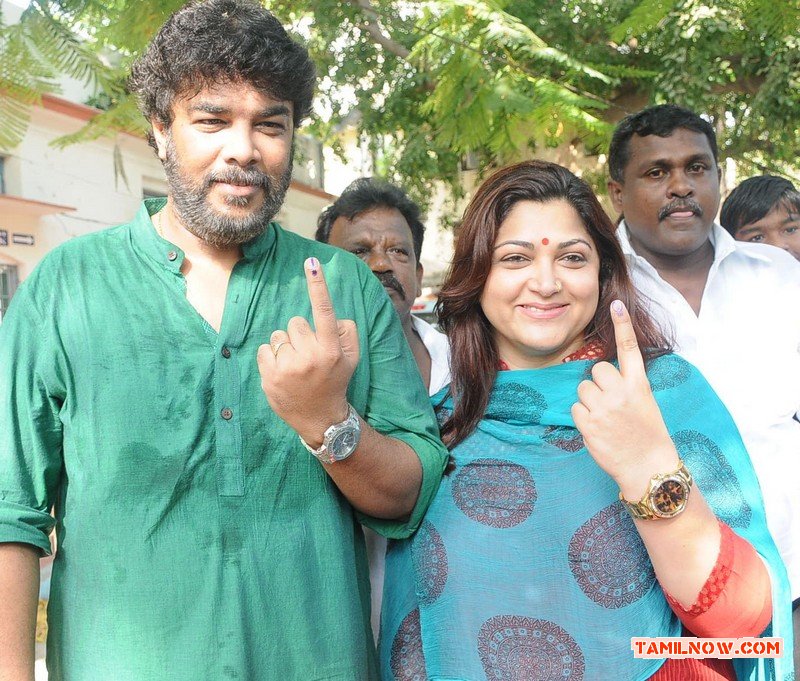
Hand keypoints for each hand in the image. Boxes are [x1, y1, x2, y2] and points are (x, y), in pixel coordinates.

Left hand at [257, 257, 359, 445]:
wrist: (319, 418)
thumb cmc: (335, 381)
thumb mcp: (352, 358)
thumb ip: (347, 332)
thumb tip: (333, 314)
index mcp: (331, 349)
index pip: (324, 310)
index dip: (318, 285)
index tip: (312, 261)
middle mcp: (310, 356)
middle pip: (295, 322)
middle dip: (300, 334)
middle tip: (308, 355)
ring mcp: (288, 368)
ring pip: (278, 335)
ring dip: (284, 345)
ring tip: (295, 365)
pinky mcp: (269, 377)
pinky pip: (264, 349)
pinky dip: (270, 357)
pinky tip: (282, 372)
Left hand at [571, 300, 678, 498]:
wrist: (648, 468)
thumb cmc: (647, 434)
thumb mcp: (645, 403)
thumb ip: (626, 386)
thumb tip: (600, 374)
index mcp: (639, 385)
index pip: (629, 349)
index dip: (622, 326)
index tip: (615, 305)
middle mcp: (622, 392)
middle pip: (596, 370)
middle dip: (599, 384)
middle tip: (611, 403)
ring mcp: (604, 408)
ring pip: (583, 389)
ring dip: (589, 401)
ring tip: (606, 418)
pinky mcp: (589, 424)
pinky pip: (575, 408)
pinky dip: (582, 417)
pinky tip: (598, 429)